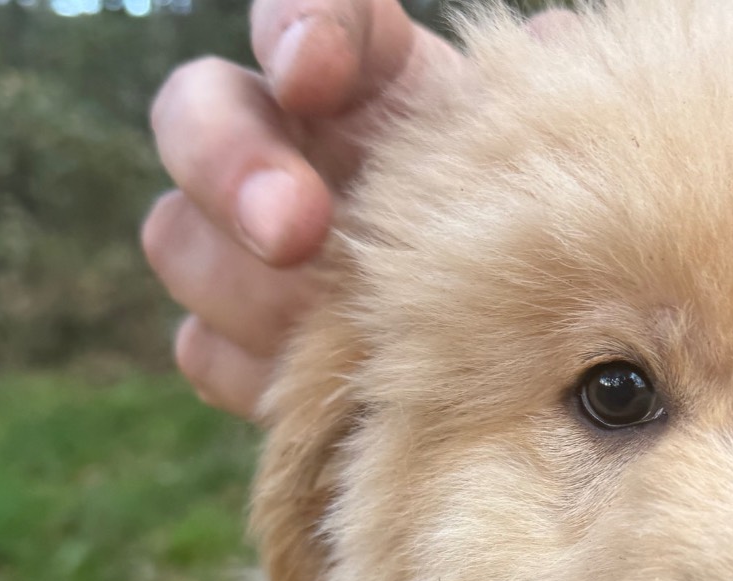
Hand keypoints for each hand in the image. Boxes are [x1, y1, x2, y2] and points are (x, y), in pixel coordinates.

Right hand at [143, 0, 570, 416]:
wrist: (513, 341)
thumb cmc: (526, 226)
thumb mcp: (539, 160)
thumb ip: (530, 100)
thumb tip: (553, 42)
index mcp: (363, 78)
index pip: (304, 14)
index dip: (296, 29)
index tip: (314, 72)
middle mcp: (281, 142)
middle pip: (195, 114)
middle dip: (233, 168)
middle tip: (294, 232)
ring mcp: (241, 242)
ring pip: (179, 237)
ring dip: (245, 284)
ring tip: (328, 329)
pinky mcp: (236, 338)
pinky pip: (200, 347)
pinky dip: (253, 368)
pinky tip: (323, 389)